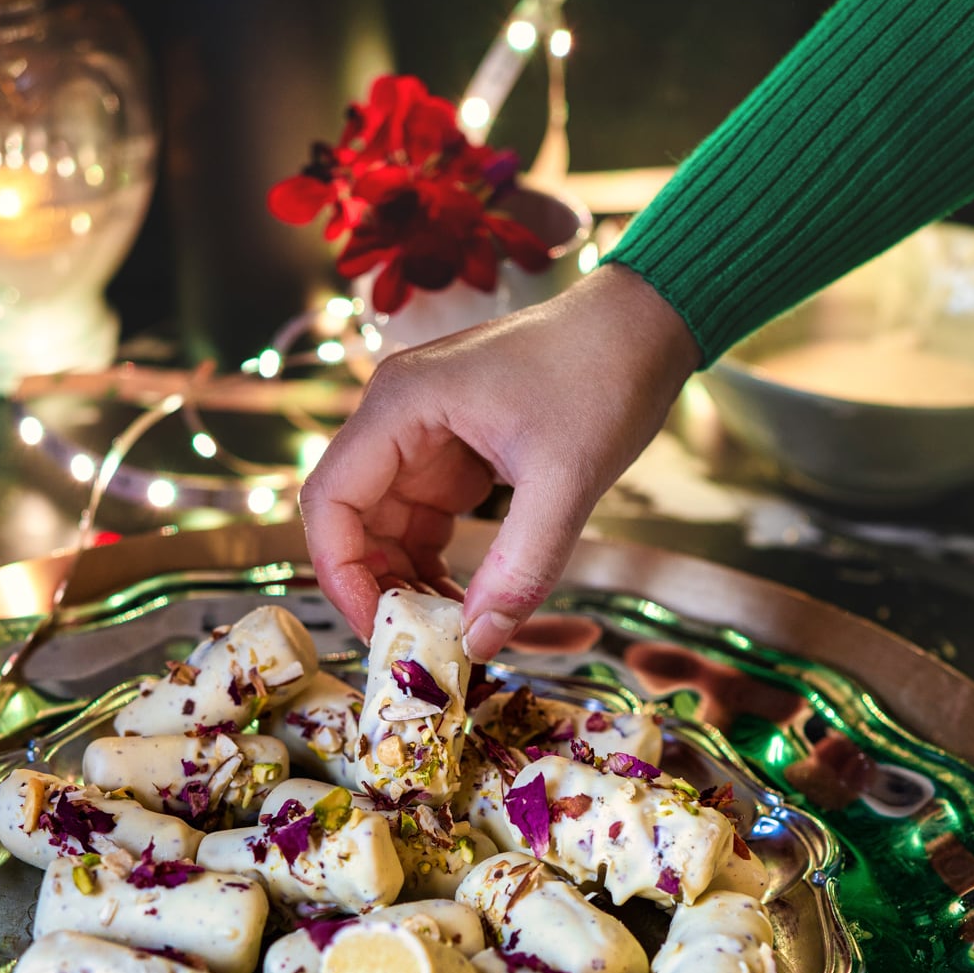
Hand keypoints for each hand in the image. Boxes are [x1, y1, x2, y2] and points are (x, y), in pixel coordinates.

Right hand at [299, 263, 700, 657]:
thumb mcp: (567, 479)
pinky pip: (422, 523)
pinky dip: (435, 566)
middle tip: (419, 646)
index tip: (380, 628)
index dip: (342, 574)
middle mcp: (397, 418)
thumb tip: (481, 643)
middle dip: (378, 588)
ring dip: (408, 583)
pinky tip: (469, 603)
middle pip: (352, 522)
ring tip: (452, 633)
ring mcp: (422, 437)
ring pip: (386, 530)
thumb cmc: (603, 375)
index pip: (330, 501)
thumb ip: (522, 567)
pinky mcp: (451, 454)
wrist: (643, 326)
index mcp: (401, 405)